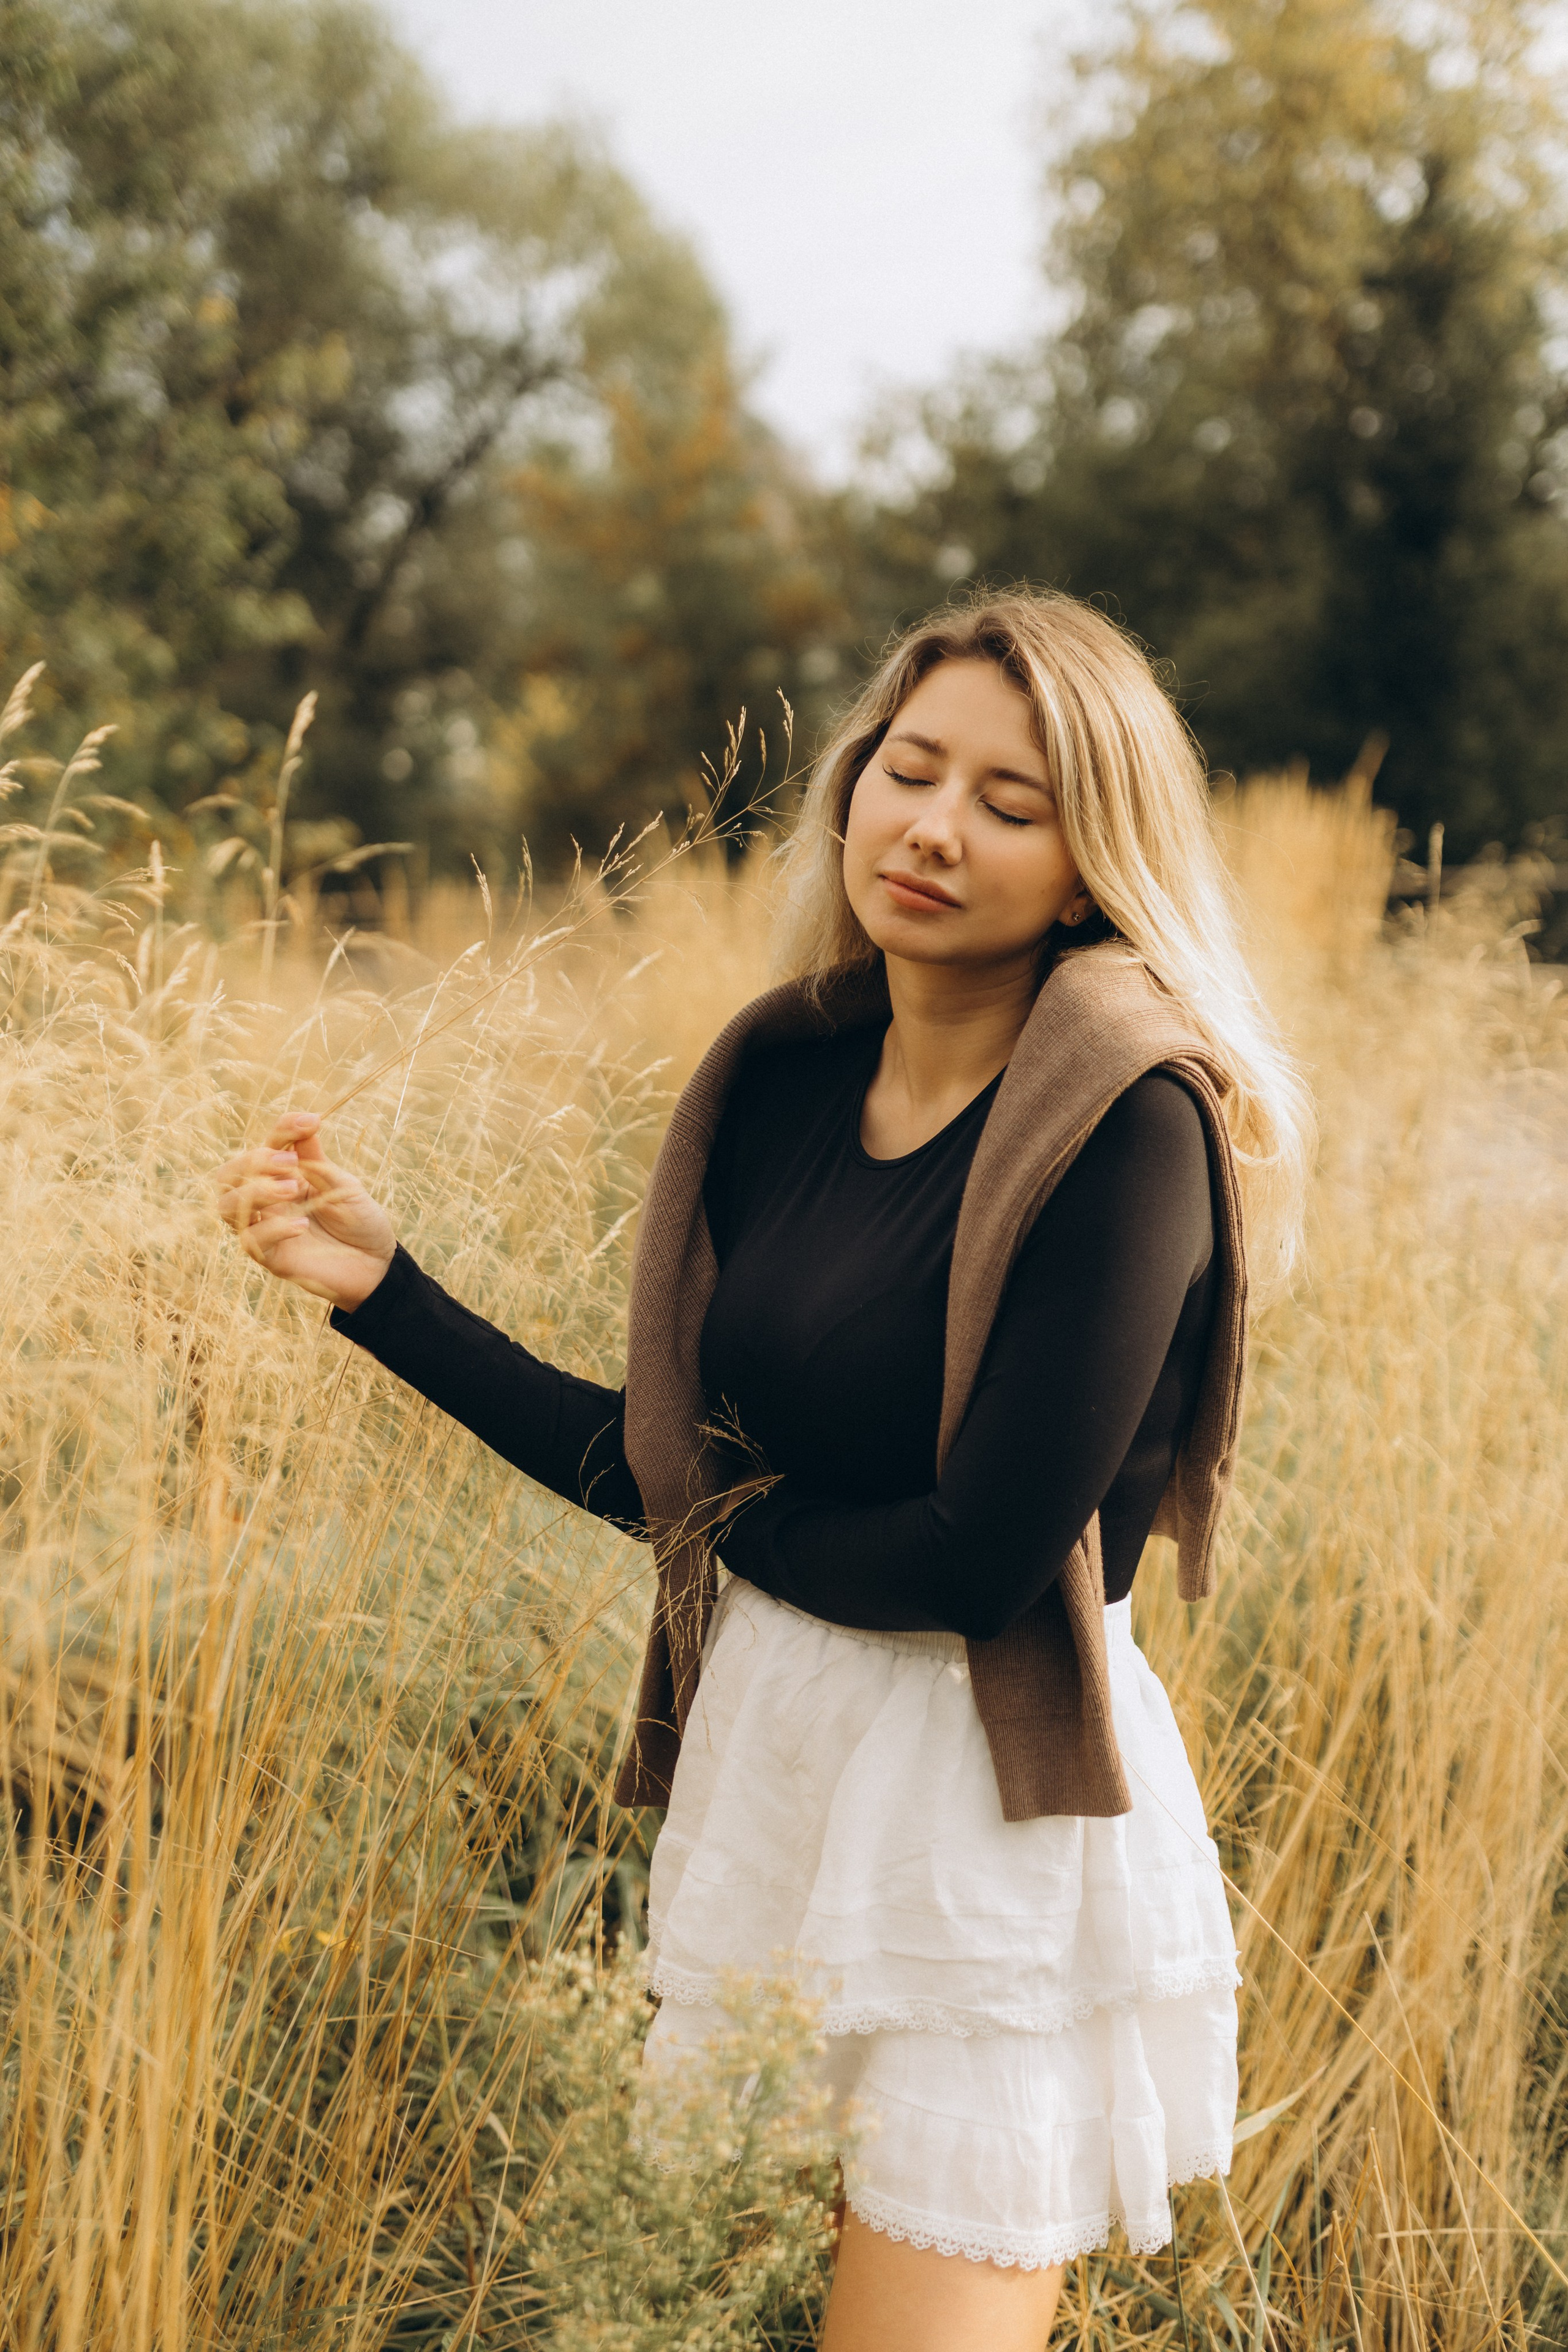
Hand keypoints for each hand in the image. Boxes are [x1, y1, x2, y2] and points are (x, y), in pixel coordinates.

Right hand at [215, 1112, 395, 1309]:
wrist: (377, 1263)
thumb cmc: (359, 1219)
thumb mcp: (342, 1184)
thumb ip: (317, 1159)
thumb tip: (307, 1120)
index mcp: (283, 1175)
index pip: (267, 1145)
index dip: (283, 1129)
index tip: (310, 1122)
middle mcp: (266, 1200)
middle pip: (229, 1175)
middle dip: (253, 1161)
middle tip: (291, 1163)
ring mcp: (265, 1228)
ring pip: (228, 1207)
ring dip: (255, 1192)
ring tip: (292, 1189)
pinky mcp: (271, 1258)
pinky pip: (252, 1241)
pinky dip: (273, 1229)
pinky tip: (301, 1225)